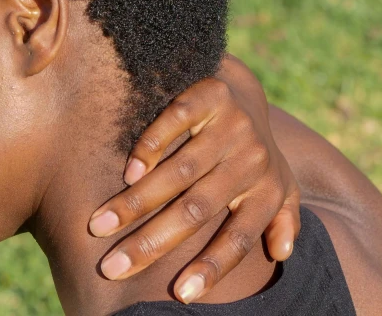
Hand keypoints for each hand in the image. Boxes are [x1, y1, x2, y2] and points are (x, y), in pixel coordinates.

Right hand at [88, 55, 300, 302]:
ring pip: (180, 170)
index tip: (181, 294)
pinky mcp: (212, 94)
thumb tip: (283, 252)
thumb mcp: (278, 185)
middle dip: (151, 242)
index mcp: (266, 190)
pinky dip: (151, 146)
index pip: (239, 237)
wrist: (245, 87)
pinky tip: (127, 172)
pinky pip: (178, 120)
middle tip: (112, 266)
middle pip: (197, 209)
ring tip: (99, 225)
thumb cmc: (251, 150)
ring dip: (136, 201)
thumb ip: (280, 218)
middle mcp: (253, 159)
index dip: (212, 267)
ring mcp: (233, 124)